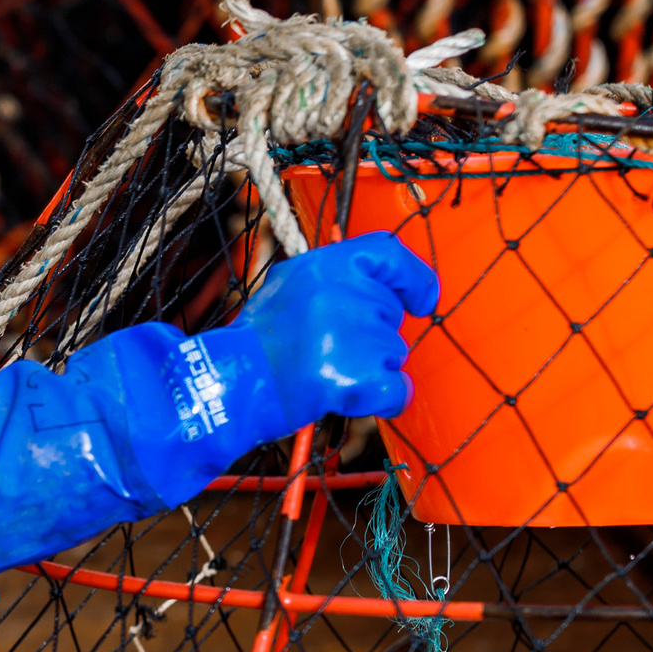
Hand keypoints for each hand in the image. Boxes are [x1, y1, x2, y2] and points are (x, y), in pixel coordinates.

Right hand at [231, 232, 437, 433]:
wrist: (231, 383)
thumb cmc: (257, 340)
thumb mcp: (290, 285)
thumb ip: (335, 279)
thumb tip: (380, 285)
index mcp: (325, 264)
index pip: (390, 252)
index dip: (413, 277)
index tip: (420, 300)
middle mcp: (343, 293)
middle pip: (391, 312)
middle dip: (372, 334)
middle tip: (326, 347)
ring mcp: (352, 336)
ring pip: (394, 353)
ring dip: (370, 366)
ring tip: (322, 370)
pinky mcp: (356, 377)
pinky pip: (398, 390)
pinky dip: (384, 399)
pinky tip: (351, 397)